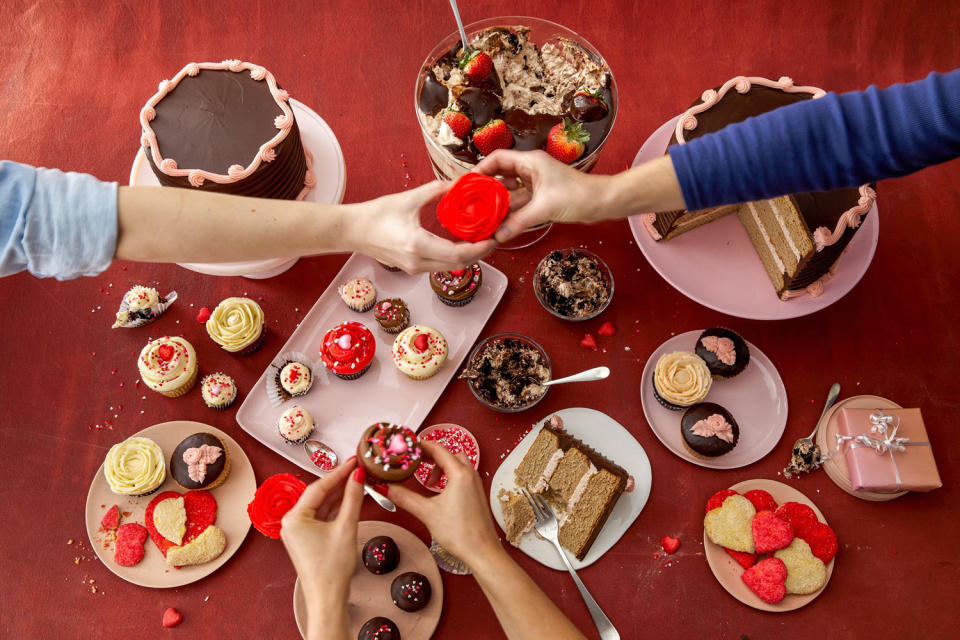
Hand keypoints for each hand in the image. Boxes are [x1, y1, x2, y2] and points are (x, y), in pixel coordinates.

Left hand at [280, 457, 364, 639]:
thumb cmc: (332, 568)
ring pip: (322, 505)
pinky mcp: (307, 538)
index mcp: (294, 518)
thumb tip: (358, 475)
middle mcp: (291, 522)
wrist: (328, 598)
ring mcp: (298, 530)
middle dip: (340, 482)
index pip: (319, 487)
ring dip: (340, 494)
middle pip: (319, 494)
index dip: (339, 472)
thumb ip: (353, 498)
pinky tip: (351, 498)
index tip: (355, 461)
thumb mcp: (346, 527)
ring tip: (358, 480)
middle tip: (358, 468)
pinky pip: (322, 516)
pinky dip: (336, 508)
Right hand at [346, 181, 495, 272]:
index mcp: (418, 245)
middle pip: (459, 264)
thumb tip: (459, 182)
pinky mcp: (413, 269)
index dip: (480, 248)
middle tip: (494, 237)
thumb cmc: (376, 214)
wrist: (353, 231)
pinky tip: (462, 243)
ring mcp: (415, 268)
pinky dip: (455, 256)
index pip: (458, 254)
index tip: (494, 236)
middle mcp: (418, 262)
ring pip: (451, 267)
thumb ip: (436, 191)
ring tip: (481, 238)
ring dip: (468, 255)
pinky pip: (440, 265)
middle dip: (480, 253)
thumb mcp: (409, 198)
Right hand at [388, 441, 502, 568]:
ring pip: (457, 465)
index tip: (409, 445)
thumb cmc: (461, 533)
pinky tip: (439, 491)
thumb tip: (387, 489)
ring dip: (440, 467)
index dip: (422, 445)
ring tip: (427, 480)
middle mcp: (470, 475)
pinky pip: (462, 476)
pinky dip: (448, 477)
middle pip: (449, 454)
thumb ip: (405, 498)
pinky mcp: (476, 495)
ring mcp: (475, 485)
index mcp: (460, 474)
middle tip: (415, 459)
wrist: (482, 551)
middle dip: (431, 455)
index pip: (439, 449)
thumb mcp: (427, 513)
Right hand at [474, 150, 611, 242]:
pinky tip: (499, 225)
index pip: (497, 159)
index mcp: (530, 162)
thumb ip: (519, 221)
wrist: (602, 203)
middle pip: (500, 177)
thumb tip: (498, 235)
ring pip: (509, 194)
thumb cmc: (578, 195)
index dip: (480, 169)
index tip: (466, 184)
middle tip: (469, 204)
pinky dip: (510, 214)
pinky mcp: (541, 199)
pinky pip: (519, 205)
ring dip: (497, 205)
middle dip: (485, 191)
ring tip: (481, 218)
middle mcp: (530, 170)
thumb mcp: (545, 208)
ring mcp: (535, 185)